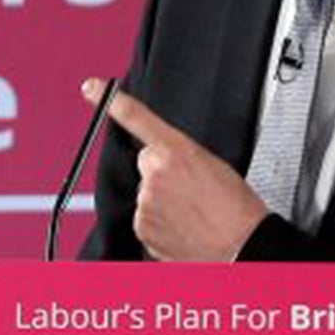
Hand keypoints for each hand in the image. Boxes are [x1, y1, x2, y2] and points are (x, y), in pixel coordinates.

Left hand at [85, 78, 268, 260]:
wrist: (243, 246)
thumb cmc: (236, 207)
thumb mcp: (212, 165)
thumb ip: (179, 157)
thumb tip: (162, 164)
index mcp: (175, 149)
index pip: (136, 117)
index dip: (108, 100)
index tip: (91, 88)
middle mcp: (154, 173)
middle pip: (147, 166)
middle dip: (163, 176)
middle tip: (191, 192)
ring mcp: (145, 201)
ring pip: (146, 195)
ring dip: (163, 203)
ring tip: (193, 214)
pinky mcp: (142, 227)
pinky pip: (146, 221)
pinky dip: (161, 225)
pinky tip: (185, 228)